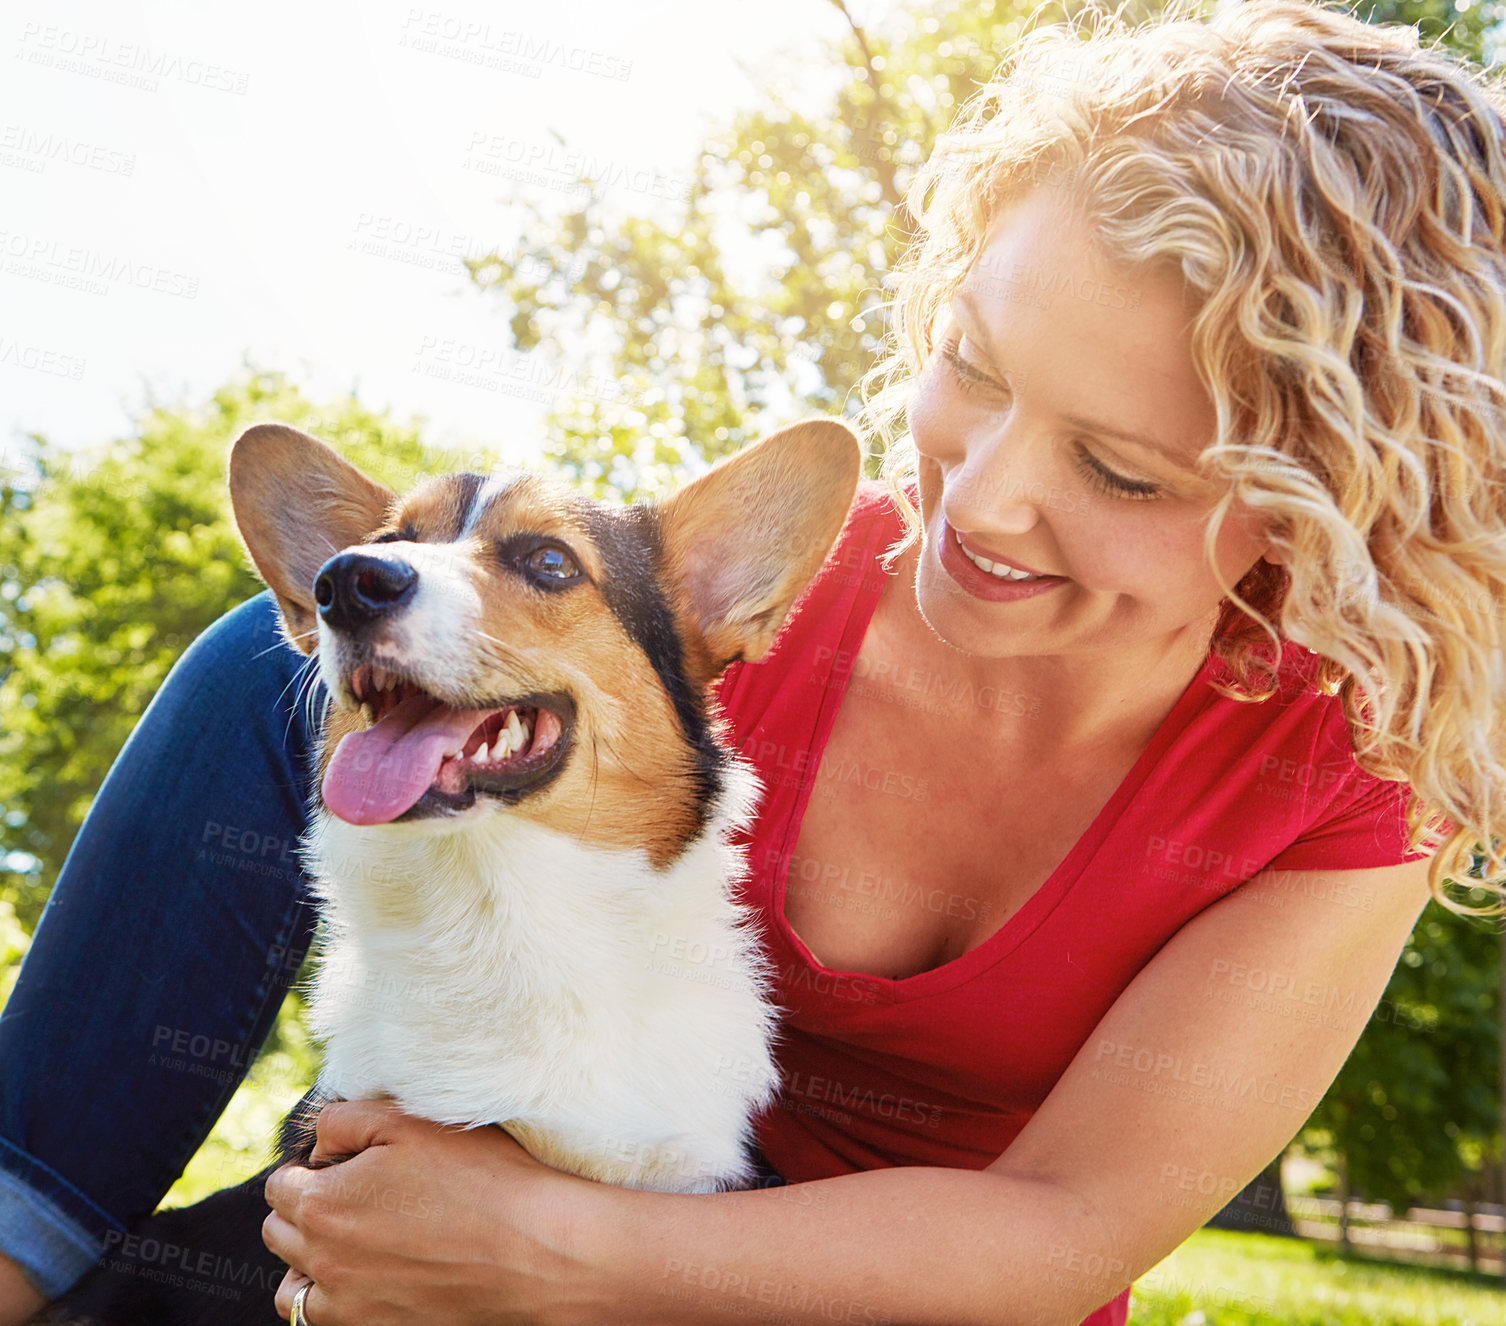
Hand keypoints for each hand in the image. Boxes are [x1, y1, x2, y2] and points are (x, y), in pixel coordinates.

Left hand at [263, 1098, 594, 1324]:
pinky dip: (334, 1299)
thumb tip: (318, 1145)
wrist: (534, 1250)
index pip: (280, 1184)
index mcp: (324, 1204)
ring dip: (309, 1261)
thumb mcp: (409, 1121)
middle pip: (280, 1233)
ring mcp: (348, 1306)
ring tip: (352, 1240)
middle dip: (305, 1208)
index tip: (344, 1161)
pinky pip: (324, 1321)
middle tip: (354, 1193)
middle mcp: (323, 1261)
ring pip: (292, 1289)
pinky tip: (369, 1276)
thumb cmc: (479, 1178)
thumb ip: (343, 1121)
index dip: (310, 1166)